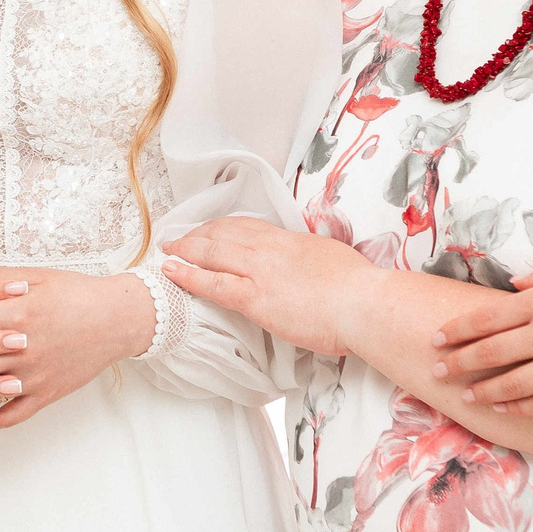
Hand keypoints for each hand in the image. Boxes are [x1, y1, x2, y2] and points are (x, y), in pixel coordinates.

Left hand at [158, 216, 381, 356]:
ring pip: (211, 252)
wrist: (364, 304)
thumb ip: (312, 259)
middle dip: (198, 235)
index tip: (210, 229)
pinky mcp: (254, 298)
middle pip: (224, 233)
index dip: (223, 227)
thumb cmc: (359, 289)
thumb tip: (309, 265)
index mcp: (290, 240)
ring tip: (168, 251)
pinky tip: (170, 273)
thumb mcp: (332, 260)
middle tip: (180, 239)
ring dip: (185, 250)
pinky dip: (187, 275)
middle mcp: (270, 249)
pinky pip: (211, 283)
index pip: (248, 226)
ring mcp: (260, 271)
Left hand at [433, 264, 532, 413]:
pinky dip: (517, 407)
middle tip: (437, 371)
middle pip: (490, 353)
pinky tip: (502, 408)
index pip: (486, 318)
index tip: (436, 339)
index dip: (456, 331)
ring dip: (482, 391)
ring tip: (464, 396)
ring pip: (510, 383)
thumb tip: (513, 286)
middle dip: (457, 363)